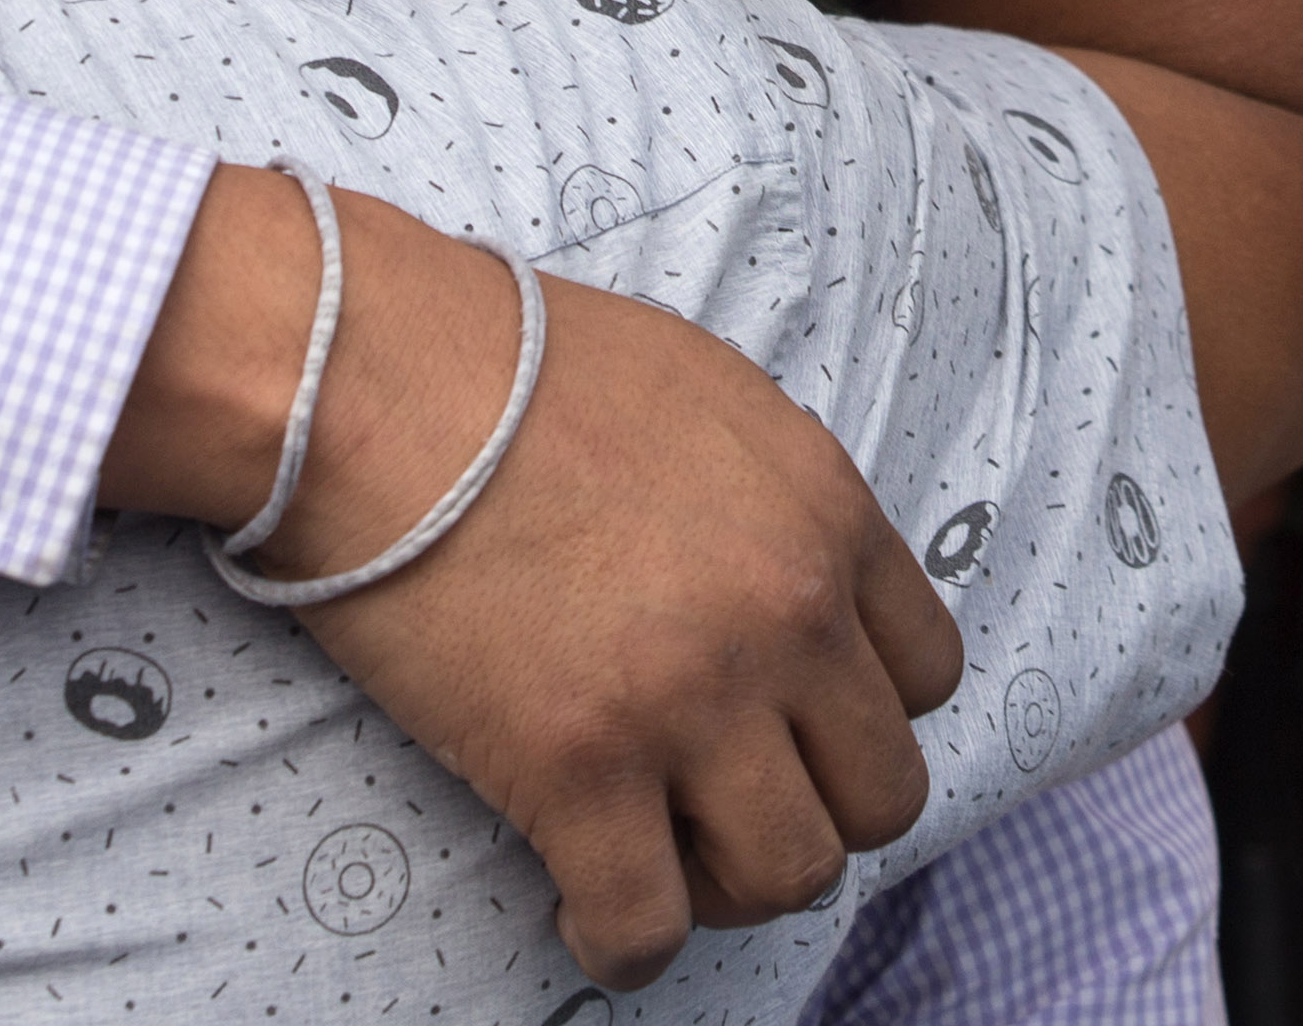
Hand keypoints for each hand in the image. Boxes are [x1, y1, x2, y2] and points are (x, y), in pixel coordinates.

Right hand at [108, 171, 961, 983]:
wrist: (375, 378)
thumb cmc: (515, 363)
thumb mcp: (710, 395)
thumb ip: (776, 498)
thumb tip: (787, 575)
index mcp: (826, 514)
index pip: (928, 674)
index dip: (856, 715)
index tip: (792, 724)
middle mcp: (788, 614)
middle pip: (883, 794)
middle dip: (811, 811)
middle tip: (723, 802)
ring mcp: (690, 699)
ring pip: (792, 874)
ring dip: (728, 884)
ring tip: (659, 855)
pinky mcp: (579, 768)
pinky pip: (647, 922)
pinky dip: (623, 939)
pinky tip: (583, 906)